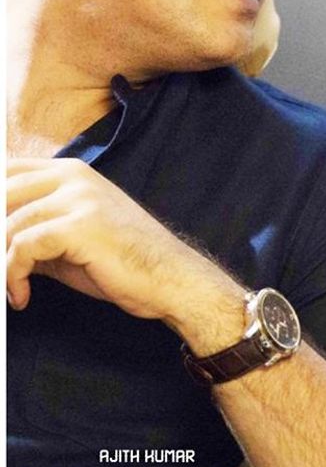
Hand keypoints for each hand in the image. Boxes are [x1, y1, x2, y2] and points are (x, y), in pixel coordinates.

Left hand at [6, 157, 222, 323]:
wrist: (168, 277)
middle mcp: (73, 176)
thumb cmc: (121, 260)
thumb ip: (30, 227)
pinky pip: (22, 248)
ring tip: (12, 287)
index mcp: (71, 171)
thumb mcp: (69, 235)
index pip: (5, 170)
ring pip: (8, 225)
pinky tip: (23, 296)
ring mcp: (80, 198)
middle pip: (0, 192)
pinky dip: (13, 277)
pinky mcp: (81, 225)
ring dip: (1, 265)